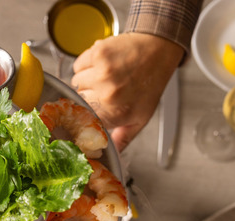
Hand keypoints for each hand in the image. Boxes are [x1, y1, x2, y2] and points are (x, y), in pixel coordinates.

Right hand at [71, 32, 183, 149]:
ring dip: (86, 79)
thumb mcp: (140, 118)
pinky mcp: (97, 54)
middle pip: (78, 99)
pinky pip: (78, 65)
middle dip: (88, 95)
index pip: (84, 120)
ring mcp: (102, 72)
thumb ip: (122, 139)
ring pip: (76, 81)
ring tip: (104, 76)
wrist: (158, 50)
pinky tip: (101, 65)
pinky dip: (86, 64)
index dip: (86, 113)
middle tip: (105, 89)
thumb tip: (112, 156)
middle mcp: (108, 94)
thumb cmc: (149, 83)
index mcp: (116, 112)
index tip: (90, 109)